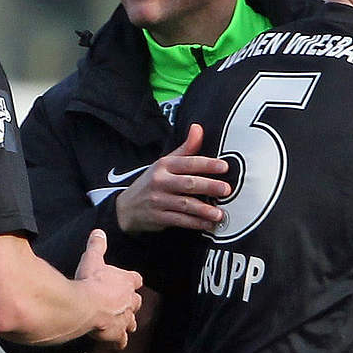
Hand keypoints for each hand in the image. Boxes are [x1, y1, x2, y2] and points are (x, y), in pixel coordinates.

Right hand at [75, 229, 142, 349]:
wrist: (85, 305)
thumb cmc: (89, 281)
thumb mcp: (93, 259)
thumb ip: (97, 245)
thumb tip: (99, 232)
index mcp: (126, 281)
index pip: (136, 279)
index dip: (133, 280)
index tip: (133, 281)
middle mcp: (129, 300)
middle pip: (136, 302)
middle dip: (132, 303)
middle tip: (128, 304)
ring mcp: (124, 318)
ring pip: (131, 322)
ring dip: (128, 322)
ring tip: (127, 325)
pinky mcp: (116, 334)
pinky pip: (121, 340)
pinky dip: (119, 343)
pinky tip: (118, 347)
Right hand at [115, 123, 230, 232]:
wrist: (126, 207)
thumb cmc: (153, 182)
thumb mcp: (165, 162)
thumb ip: (186, 148)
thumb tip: (198, 128)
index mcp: (164, 165)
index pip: (188, 162)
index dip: (207, 164)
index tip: (224, 166)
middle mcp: (160, 181)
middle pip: (188, 183)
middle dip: (209, 186)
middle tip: (226, 189)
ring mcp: (158, 200)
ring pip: (185, 204)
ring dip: (204, 209)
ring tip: (220, 213)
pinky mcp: (158, 217)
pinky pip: (180, 220)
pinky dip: (195, 223)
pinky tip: (208, 224)